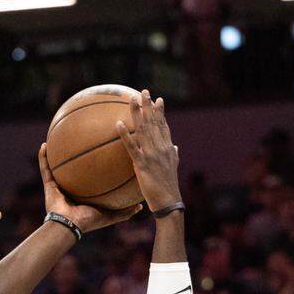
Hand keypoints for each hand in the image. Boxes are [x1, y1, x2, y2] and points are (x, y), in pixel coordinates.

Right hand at [39, 144, 141, 235]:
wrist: (69, 227)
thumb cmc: (88, 221)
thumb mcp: (110, 215)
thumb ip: (124, 211)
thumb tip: (140, 206)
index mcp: (84, 193)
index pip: (90, 175)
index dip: (95, 161)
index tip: (103, 148)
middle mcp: (71, 187)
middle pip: (74, 166)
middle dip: (76, 152)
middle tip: (81, 134)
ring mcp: (59, 186)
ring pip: (57, 164)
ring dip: (57, 151)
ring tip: (59, 135)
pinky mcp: (48, 186)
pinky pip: (44, 168)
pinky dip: (42, 158)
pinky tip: (44, 145)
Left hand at [116, 92, 180, 213]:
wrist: (168, 201)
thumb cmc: (168, 188)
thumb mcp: (173, 168)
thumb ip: (174, 155)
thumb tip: (175, 147)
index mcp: (168, 148)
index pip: (164, 126)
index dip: (160, 112)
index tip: (158, 99)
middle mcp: (161, 147)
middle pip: (154, 122)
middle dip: (148, 106)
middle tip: (143, 91)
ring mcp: (152, 154)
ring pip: (143, 129)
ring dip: (137, 113)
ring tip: (131, 100)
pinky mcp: (142, 164)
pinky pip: (131, 146)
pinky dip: (125, 134)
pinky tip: (118, 124)